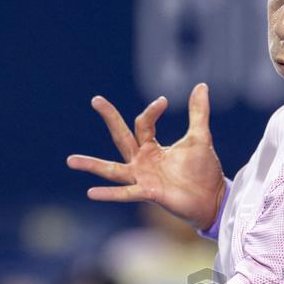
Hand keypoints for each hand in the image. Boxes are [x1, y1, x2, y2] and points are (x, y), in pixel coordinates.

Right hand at [67, 84, 225, 231]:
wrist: (213, 197)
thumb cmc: (204, 170)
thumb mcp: (200, 137)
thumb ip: (198, 112)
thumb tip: (201, 85)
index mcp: (152, 148)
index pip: (143, 123)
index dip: (152, 111)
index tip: (163, 101)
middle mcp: (142, 162)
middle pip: (121, 137)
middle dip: (110, 118)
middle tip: (96, 99)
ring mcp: (142, 178)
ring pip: (112, 170)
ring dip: (92, 165)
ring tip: (70, 160)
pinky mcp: (148, 193)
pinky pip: (125, 194)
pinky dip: (109, 194)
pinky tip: (91, 193)